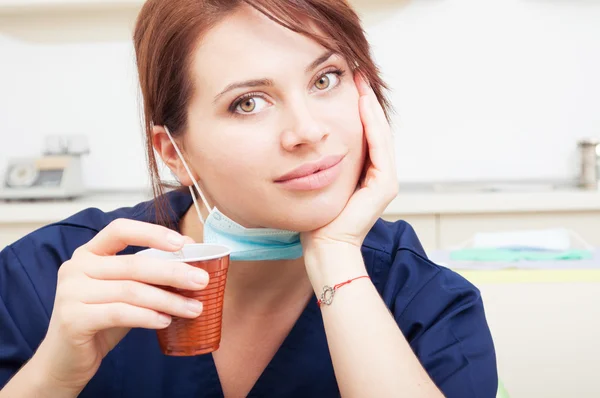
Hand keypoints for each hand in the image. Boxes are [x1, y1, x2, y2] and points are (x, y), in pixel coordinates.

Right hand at [33, 219, 204, 392]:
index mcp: (89, 253)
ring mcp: (71, 292)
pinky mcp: (72, 318)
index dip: (153, 233)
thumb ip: (147, 274)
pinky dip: (147, 317)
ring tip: (194, 308)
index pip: (120, 230)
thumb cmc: (101, 319)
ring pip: (131, 290)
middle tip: (202, 281)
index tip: (183, 244)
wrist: (66, 359)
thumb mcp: (124, 291)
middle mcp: (76, 267)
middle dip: (174, 272)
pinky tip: (166, 321)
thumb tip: (191, 260)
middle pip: (134, 264)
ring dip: (168, 300)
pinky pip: (120, 313)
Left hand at [301, 73, 397, 250]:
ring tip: (361, 83)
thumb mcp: (320, 182)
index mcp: (365, 174)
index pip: (365, 134)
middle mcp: (379, 174)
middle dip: (366, 101)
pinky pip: (379, 147)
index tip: (348, 85)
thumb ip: (323, 163)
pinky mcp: (385, 185)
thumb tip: (309, 142)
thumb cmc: (318, 219)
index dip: (358, 108)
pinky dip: (372, 124)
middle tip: (357, 74)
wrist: (325, 245)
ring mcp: (385, 180)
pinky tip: (363, 105)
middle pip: (375, 129)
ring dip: (370, 107)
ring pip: (379, 133)